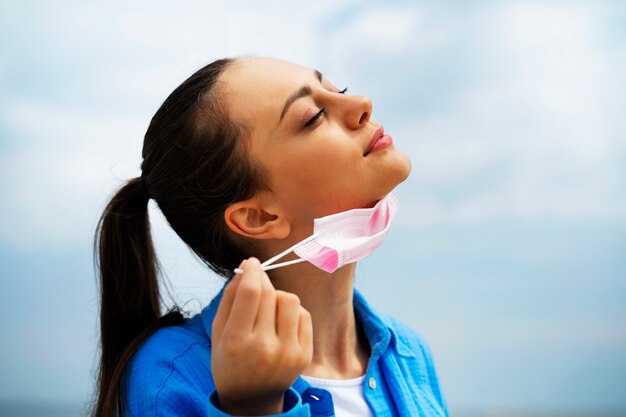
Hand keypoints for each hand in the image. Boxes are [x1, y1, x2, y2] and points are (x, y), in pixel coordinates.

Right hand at [211, 258, 312, 415]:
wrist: (252, 400)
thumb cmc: (230, 362)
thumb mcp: (219, 333)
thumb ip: (229, 299)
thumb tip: (245, 269)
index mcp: (237, 341)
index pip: (250, 293)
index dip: (251, 271)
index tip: (251, 262)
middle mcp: (264, 347)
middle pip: (270, 293)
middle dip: (262, 280)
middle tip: (256, 280)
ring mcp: (288, 352)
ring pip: (290, 300)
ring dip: (278, 296)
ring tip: (268, 308)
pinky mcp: (304, 355)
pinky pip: (303, 315)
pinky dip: (292, 311)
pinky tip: (281, 321)